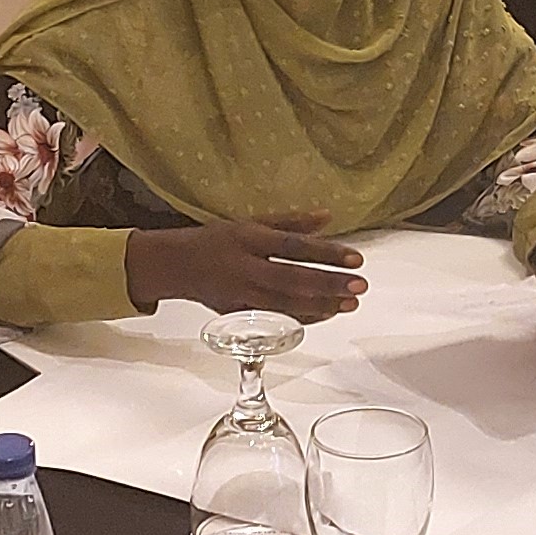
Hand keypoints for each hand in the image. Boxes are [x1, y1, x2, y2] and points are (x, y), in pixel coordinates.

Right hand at [124, 215, 367, 318]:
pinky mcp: (237, 313)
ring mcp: (240, 293)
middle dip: (329, 284)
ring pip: (286, 303)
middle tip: (360, 286)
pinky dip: (302, 317)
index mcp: (249, 238)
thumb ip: (291, 222)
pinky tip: (326, 314)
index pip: (294, 246)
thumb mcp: (251, 222)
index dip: (326, 253)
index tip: (356, 258)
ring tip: (350, 303)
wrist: (175, 265)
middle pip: (293, 278)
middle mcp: (245, 266)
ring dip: (321, 305)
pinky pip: (274, 317)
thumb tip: (328, 216)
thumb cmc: (218, 240)